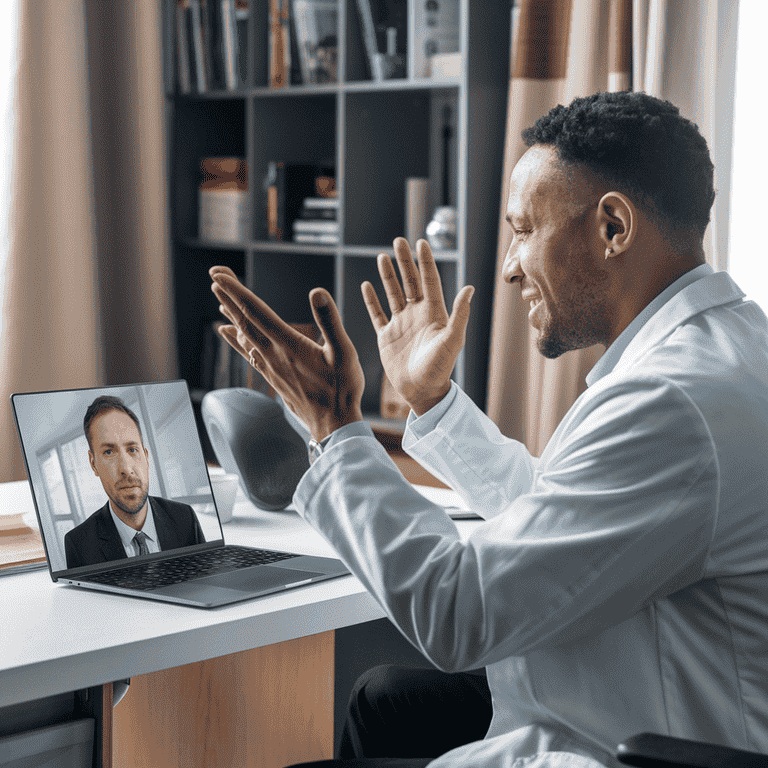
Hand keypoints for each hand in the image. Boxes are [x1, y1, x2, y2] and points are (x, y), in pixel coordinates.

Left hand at [209, 266, 364, 440]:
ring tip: (219, 300)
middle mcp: (273, 355)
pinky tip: (228, 334)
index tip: (218, 275)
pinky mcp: (273, 377)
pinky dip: (235, 340)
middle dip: (229, 297)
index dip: (236, 291)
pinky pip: (248, 354)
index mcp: (288, 344)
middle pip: (244, 320)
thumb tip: (317, 292)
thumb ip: (330, 321)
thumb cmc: (342, 388)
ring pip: (244, 337)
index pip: (255, 311)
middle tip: (215, 276)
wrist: (333, 423)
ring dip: (231, 316)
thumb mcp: (344, 351)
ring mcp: (271, 367)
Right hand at [362, 238, 473, 415]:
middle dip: (404, 262)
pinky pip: (377, 313)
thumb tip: (470, 288)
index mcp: (434, 313)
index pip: (429, 281)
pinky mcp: (387, 336)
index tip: (421, 242)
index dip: (425, 262)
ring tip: (382, 257)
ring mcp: (401, 324)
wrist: (422, 391)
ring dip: (388, 276)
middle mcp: (417, 315)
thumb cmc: (440, 368)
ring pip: (393, 293)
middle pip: (410, 282)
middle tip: (398, 241)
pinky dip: (372, 300)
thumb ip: (459, 314)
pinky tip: (367, 285)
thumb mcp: (452, 340)